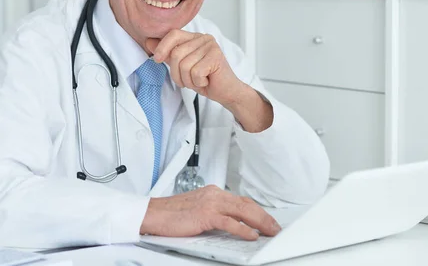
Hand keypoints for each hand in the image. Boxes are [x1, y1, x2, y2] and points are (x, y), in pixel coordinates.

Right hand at [140, 185, 281, 239]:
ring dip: (260, 222)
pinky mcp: (205, 215)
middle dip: (264, 216)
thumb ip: (214, 213)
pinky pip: (229, 222)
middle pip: (246, 204)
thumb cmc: (171, 214)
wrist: (153, 213)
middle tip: (275, 227)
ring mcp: (210, 203)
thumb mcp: (197, 209)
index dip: (257, 210)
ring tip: (270, 231)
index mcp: (213, 192)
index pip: (241, 200)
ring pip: (242, 211)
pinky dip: (243, 229)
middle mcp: (214, 195)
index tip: (267, 219)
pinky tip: (251, 235)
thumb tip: (230, 224)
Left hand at [146, 30, 244, 106]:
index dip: (162, 47)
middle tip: (187, 80)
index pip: (173, 34)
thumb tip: (148, 41)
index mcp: (195, 37)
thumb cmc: (205, 78)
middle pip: (176, 53)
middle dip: (177, 73)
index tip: (157, 60)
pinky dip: (197, 82)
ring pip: (184, 65)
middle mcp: (204, 38)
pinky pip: (195, 72)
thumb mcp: (181, 65)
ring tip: (198, 80)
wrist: (226, 92)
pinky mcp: (216, 57)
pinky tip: (206, 81)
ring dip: (187, 80)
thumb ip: (167, 53)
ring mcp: (211, 46)